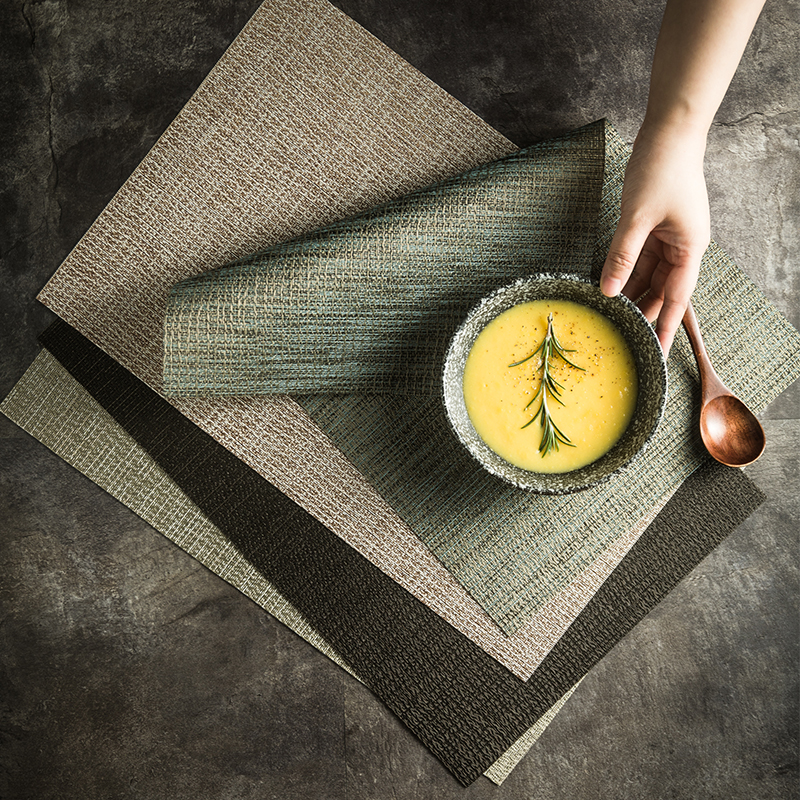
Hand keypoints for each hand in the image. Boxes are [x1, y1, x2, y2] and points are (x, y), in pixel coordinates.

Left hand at [600, 124, 710, 354]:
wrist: (669, 131)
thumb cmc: (661, 169)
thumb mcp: (637, 217)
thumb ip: (622, 256)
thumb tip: (608, 290)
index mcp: (689, 249)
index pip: (676, 299)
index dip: (665, 327)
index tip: (656, 353)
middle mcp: (682, 248)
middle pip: (661, 291)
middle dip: (644, 313)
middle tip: (624, 339)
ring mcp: (668, 238)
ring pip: (648, 276)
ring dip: (631, 294)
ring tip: (612, 318)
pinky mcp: (654, 228)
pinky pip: (639, 259)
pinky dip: (624, 272)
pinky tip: (608, 286)